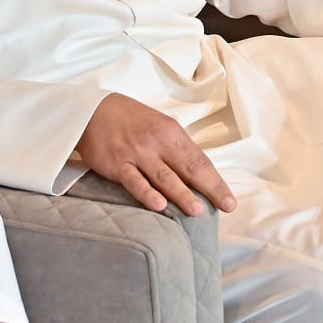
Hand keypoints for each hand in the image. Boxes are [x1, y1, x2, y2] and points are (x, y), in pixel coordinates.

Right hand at [74, 92, 234, 216]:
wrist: (92, 110)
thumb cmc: (131, 121)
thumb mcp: (159, 126)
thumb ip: (177, 149)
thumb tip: (200, 175)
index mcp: (172, 132)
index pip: (200, 160)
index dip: (216, 181)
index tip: (230, 201)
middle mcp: (157, 142)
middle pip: (188, 168)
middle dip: (209, 189)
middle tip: (226, 206)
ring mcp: (137, 153)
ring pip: (164, 177)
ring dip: (181, 194)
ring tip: (197, 211)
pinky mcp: (117, 164)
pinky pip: (134, 181)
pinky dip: (147, 193)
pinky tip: (158, 205)